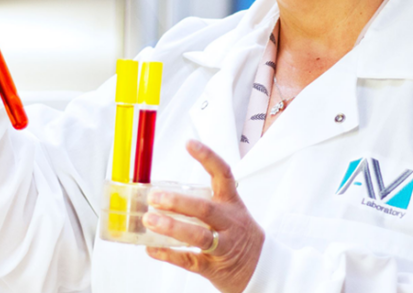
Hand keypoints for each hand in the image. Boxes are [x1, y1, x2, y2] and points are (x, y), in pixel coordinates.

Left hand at [143, 140, 263, 292]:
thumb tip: (163, 194)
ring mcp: (223, 245)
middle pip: (205, 209)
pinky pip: (190, 260)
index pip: (223, 175)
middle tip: (155, 197)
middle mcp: (229, 223)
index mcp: (232, 204)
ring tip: (149, 220)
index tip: (189, 144)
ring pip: (198, 235)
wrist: (263, 268)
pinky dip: (169, 254)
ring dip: (172, 227)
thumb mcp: (230, 213)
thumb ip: (202, 203)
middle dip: (178, 202)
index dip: (208, 158)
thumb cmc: (238, 235)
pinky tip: (152, 249)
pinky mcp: (214, 267)